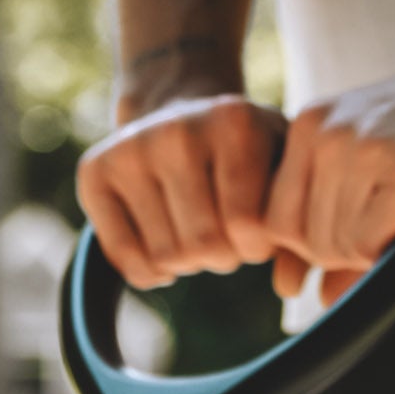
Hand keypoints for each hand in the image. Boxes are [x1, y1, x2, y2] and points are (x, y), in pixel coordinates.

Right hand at [75, 92, 285, 288]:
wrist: (178, 106)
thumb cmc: (244, 151)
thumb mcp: (283, 166)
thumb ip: (300, 220)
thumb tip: (292, 288)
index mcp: (234, 121)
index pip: (246, 222)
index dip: (256, 248)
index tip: (257, 238)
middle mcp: (177, 130)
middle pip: (202, 244)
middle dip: (221, 258)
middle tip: (224, 244)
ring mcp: (130, 150)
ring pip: (164, 256)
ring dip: (187, 265)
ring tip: (196, 241)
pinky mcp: (94, 172)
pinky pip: (122, 256)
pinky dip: (149, 273)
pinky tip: (163, 257)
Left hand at [261, 52, 394, 300]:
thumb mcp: (365, 161)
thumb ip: (331, 219)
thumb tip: (321, 298)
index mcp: (307, 128)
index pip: (275, 221)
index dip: (309, 244)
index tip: (348, 232)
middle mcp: (327, 134)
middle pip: (305, 239)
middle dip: (342, 251)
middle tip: (385, 224)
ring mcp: (366, 149)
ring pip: (338, 245)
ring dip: (370, 249)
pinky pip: (371, 242)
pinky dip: (390, 247)